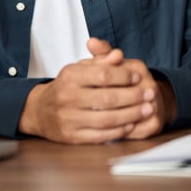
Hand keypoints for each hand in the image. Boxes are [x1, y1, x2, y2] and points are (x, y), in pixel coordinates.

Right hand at [18, 42, 154, 143]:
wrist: (40, 111)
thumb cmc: (66, 87)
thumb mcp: (79, 69)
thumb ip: (100, 61)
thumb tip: (118, 55)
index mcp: (70, 76)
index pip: (103, 75)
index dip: (123, 76)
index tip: (138, 77)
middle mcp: (68, 97)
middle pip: (107, 98)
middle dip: (133, 96)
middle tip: (150, 93)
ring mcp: (68, 119)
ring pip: (106, 118)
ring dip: (131, 115)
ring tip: (146, 109)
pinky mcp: (71, 136)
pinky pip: (99, 135)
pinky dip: (118, 131)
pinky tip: (131, 124)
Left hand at [86, 38, 175, 139]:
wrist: (152, 100)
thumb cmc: (126, 82)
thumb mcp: (114, 65)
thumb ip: (102, 54)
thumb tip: (91, 41)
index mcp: (138, 68)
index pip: (109, 75)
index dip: (91, 83)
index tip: (76, 88)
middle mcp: (150, 86)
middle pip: (115, 97)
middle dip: (93, 104)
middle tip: (76, 108)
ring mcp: (154, 106)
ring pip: (124, 117)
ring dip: (103, 120)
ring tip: (86, 120)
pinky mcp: (155, 125)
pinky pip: (132, 132)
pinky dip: (115, 133)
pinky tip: (101, 132)